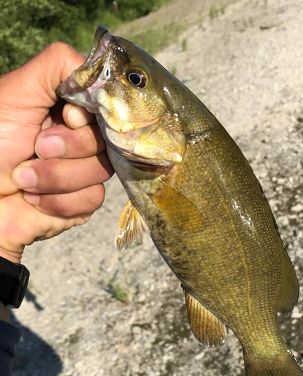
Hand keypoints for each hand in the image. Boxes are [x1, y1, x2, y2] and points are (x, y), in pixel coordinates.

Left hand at [0, 43, 112, 263]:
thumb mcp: (16, 93)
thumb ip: (58, 67)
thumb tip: (100, 73)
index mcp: (66, 109)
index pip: (108, 105)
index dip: (93, 115)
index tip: (68, 117)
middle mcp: (78, 138)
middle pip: (109, 139)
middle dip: (69, 147)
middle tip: (36, 148)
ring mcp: (81, 171)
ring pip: (103, 171)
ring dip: (57, 177)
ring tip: (24, 180)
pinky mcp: (81, 203)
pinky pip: (92, 199)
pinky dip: (58, 202)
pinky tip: (33, 201)